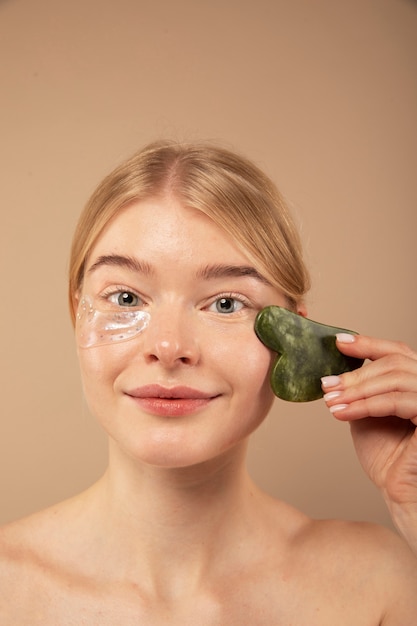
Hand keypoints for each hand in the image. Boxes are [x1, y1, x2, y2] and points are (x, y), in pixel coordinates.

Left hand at [321, 334, 416, 552]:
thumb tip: (335, 368)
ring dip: (357, 389)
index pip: (396, 352)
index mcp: (416, 382)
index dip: (368, 343)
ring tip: (331, 401)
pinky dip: (365, 405)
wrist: (399, 491)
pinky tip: (341, 413)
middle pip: (393, 363)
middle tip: (327, 384)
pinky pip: (397, 401)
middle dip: (355, 374)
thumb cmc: (387, 455)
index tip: (339, 342)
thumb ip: (361, 389)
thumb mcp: (367, 412)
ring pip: (395, 379)